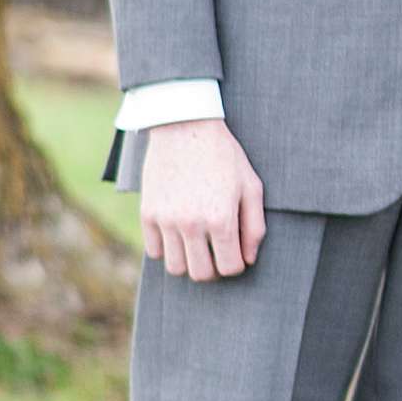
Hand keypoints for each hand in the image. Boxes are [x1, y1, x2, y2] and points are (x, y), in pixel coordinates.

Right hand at [140, 119, 265, 281]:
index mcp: (221, 218)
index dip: (237, 264)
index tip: (236, 252)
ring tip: (197, 244)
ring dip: (189, 261)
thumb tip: (248, 260)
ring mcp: (166, 220)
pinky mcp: (147, 213)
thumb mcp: (251, 186)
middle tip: (217, 251)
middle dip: (214, 267)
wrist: (185, 126)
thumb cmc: (224, 156)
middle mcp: (192, 224)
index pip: (230, 267)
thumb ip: (254, 227)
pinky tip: (178, 232)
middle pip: (201, 274)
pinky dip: (167, 248)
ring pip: (175, 268)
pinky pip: (154, 251)